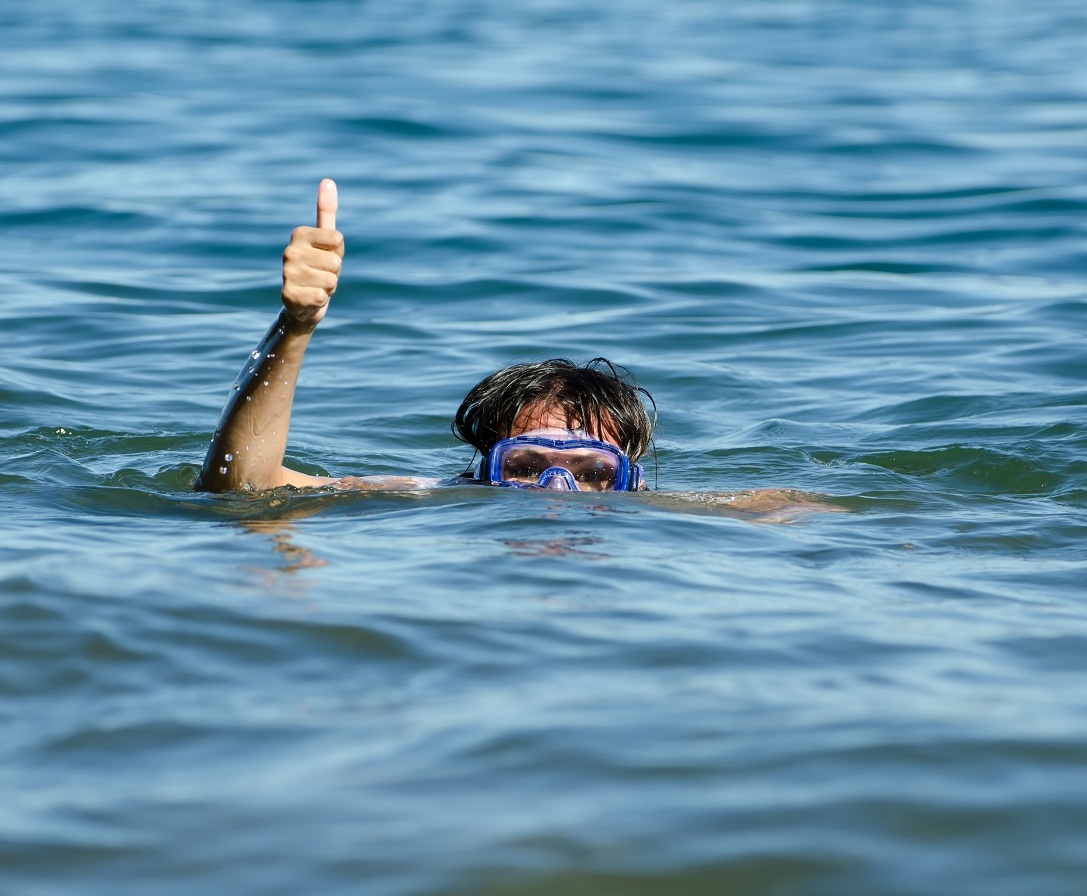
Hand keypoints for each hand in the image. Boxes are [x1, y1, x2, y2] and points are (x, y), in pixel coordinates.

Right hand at [281, 178, 343, 328]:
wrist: (304, 303)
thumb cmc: (319, 267)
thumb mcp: (327, 241)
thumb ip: (326, 212)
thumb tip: (328, 180)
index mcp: (299, 234)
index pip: (337, 240)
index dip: (338, 252)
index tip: (326, 256)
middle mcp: (289, 251)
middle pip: (336, 262)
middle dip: (334, 272)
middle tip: (321, 275)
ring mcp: (287, 273)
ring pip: (330, 280)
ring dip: (328, 287)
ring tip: (316, 286)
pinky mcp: (288, 295)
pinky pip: (321, 297)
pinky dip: (321, 301)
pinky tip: (310, 299)